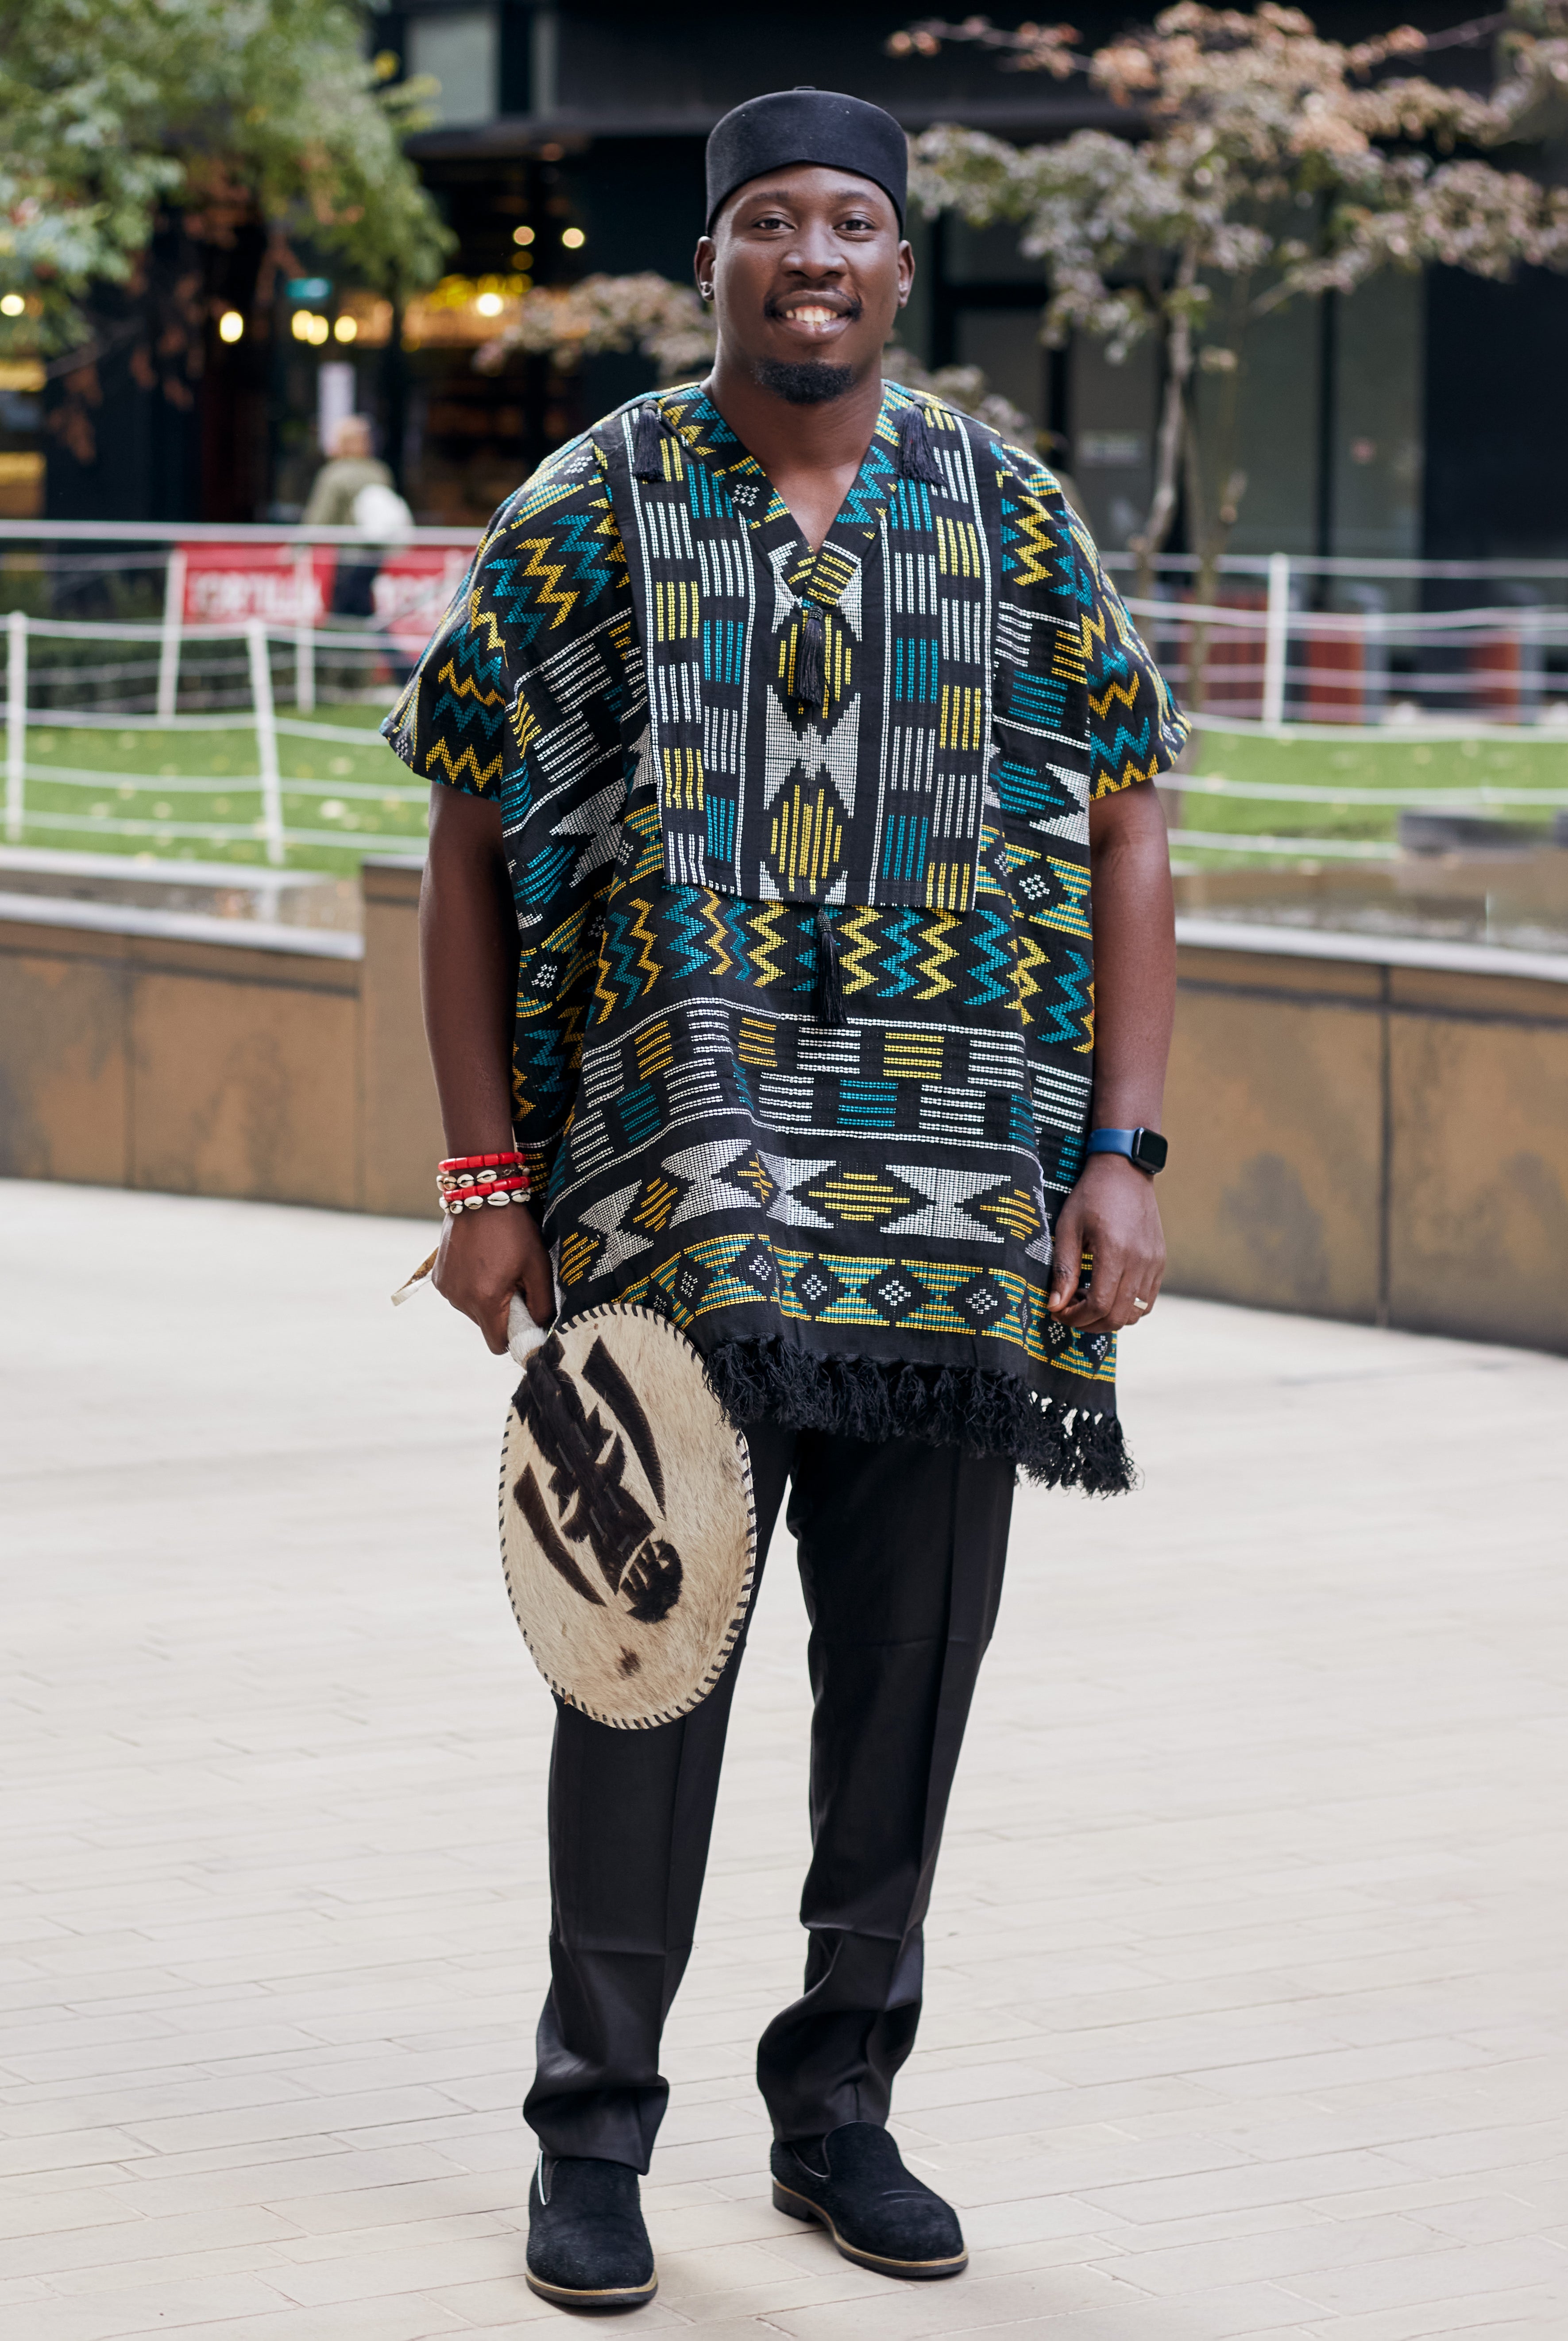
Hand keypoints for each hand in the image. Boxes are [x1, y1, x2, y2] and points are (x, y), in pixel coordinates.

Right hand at [432, 1204, 553, 1355]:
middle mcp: (460, 1299)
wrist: (481, 1196)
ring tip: (495, 1267)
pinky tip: (480, 1262)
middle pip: (486, 1326)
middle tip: (513, 1281)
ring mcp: (446, 1289)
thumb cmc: (513, 1230)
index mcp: (485, 1300)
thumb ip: (542, 1304)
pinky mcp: (438, 1277)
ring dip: (485, 1297)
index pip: (497, 1344)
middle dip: (501, 1312)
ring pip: (472, 1310)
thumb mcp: (537, 1266)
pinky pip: (459, 1294)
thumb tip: (540, 1326)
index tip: (524, 1317)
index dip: (514, 1336)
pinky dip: (471, 1286)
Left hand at [1046, 1154, 1164, 1336]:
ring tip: (1087, 1298)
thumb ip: (1063, 1269)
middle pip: (1117, 1316)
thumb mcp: (1068, 1227)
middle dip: (1089, 1323)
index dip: (1076, 1317)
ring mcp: (1154, 1263)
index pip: (1099, 1304)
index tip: (1059, 1312)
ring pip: (1135, 1313)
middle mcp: (1140, 1261)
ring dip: (1108, 1317)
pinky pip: (1148, 1301)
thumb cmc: (1091, 1196)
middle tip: (1069, 1311)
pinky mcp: (1160, 1262)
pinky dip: (1127, 1307)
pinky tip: (1107, 1291)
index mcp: (1115, 1251)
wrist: (1125, 1171)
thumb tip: (1055, 1306)